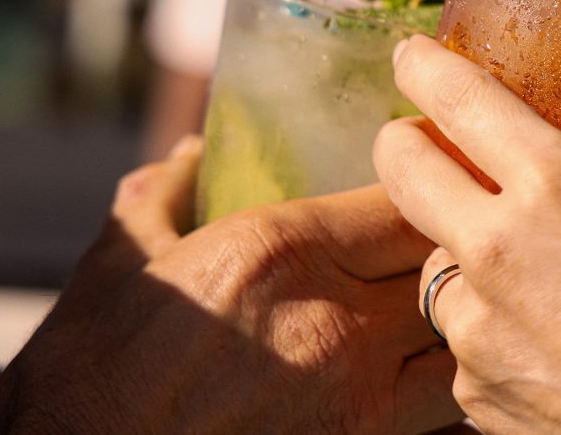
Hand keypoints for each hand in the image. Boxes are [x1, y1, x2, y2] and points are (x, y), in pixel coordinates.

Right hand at [0, 137, 464, 433]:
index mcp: (283, 249)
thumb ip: (166, 195)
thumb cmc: (93, 373)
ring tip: (457, 303)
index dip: (433, 185)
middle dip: (462, 241)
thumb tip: (192, 154)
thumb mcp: (123, 262)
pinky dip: (453, 381)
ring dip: (466, 313)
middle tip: (462, 234)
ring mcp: (360, 392)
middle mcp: (335, 315)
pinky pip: (448, 405)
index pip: (407, 196)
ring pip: (466, 332)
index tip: (435, 180)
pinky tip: (434, 366)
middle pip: (451, 256)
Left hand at [375, 35, 560, 433]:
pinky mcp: (478, 395)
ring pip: (427, 263)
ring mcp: (480, 333)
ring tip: (522, 263)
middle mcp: (502, 253)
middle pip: (398, 167)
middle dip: (405, 141)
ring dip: (458, 248)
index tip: (413, 53)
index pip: (459, 98)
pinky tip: (550, 335)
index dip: (424, 64)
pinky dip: (491, 325)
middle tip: (434, 142)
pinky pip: (462, 339)